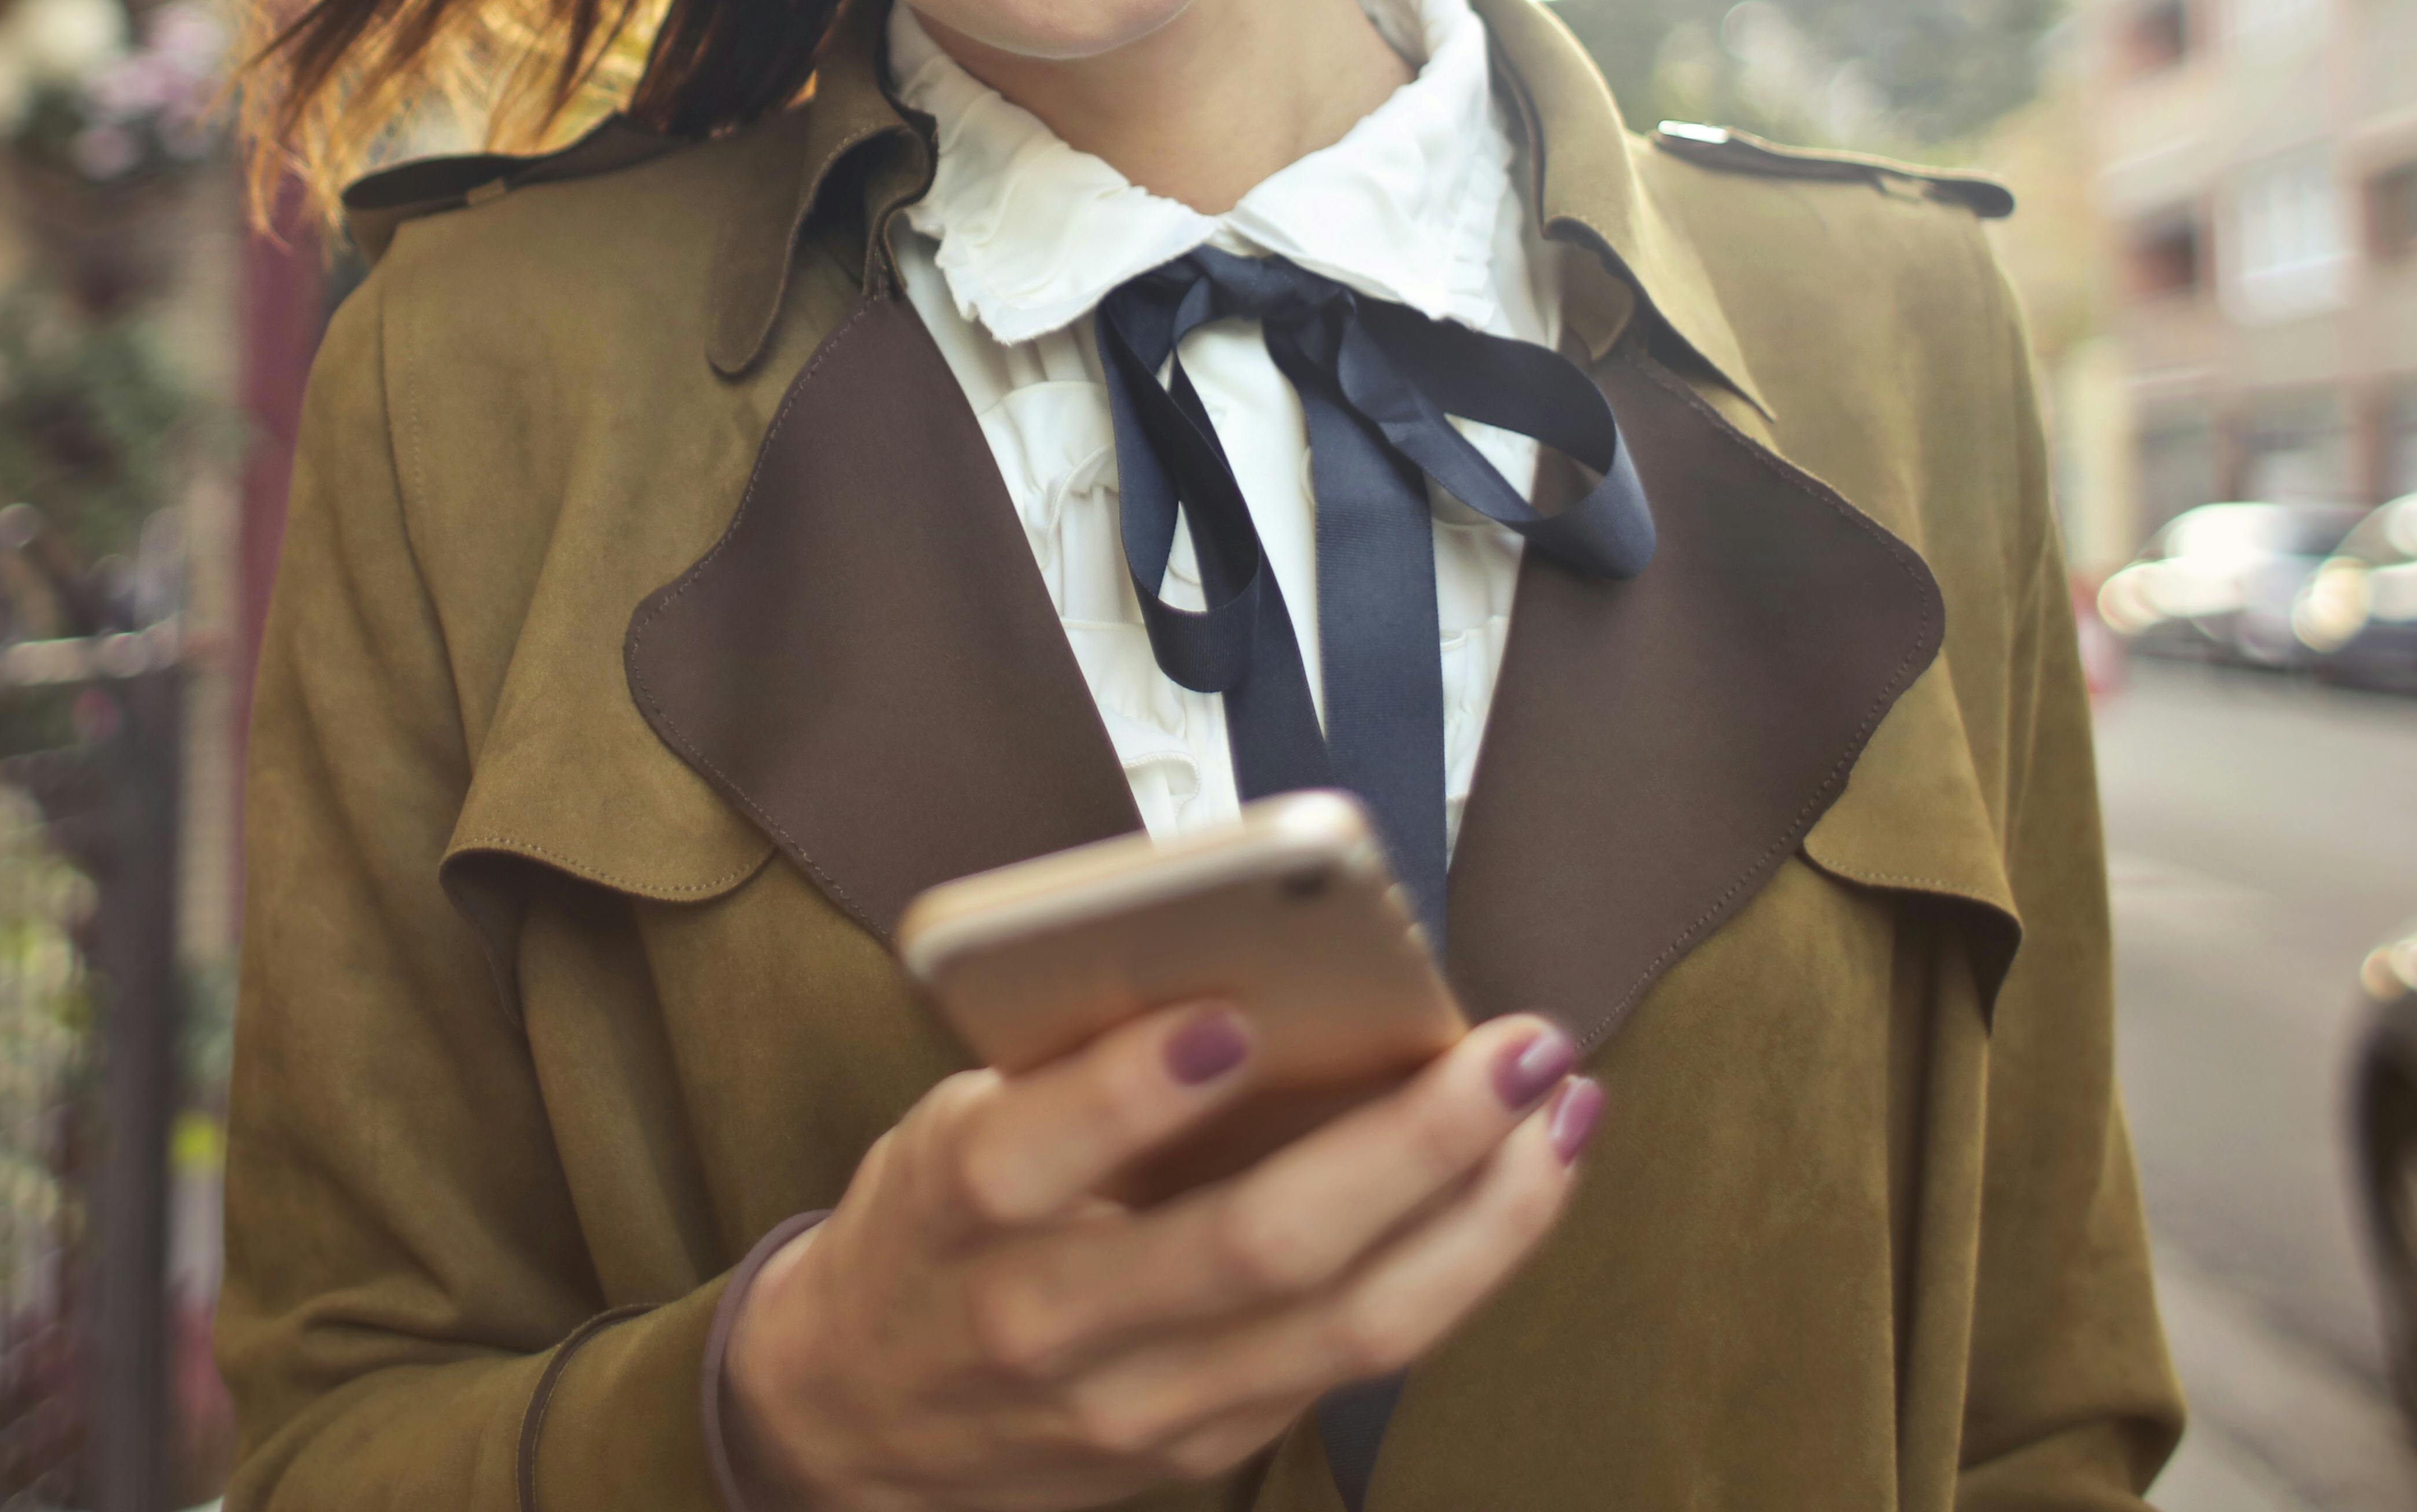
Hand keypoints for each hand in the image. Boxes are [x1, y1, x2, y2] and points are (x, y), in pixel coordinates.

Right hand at [719, 1003, 1601, 1508]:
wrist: (855, 1421)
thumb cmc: (928, 1229)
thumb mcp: (948, 1122)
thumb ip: (1070, 1067)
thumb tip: (1251, 967)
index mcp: (960, 1209)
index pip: (1041, 1152)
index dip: (1134, 1087)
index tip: (1231, 1012)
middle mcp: (1052, 1323)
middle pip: (1254, 1249)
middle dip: (1408, 1145)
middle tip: (1515, 1048)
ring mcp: (1144, 1406)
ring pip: (1347, 1328)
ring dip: (1481, 1218)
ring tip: (1561, 1111)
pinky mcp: (1208, 1448)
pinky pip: (1362, 1362)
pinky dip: (1458, 1267)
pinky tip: (1519, 1186)